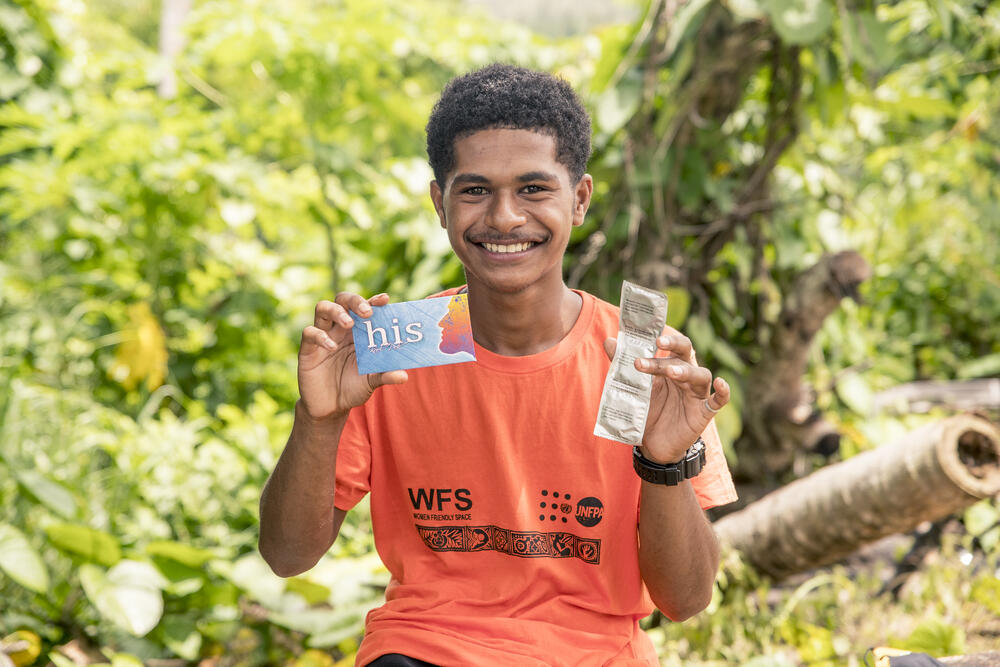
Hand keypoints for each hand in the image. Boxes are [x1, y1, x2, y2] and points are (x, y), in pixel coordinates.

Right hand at [298, 292, 407, 419]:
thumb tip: (404, 376)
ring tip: (349, 323)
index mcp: (358, 332)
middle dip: (354, 300)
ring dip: (336, 311)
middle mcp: (340, 329)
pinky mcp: (308, 349)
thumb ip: (385, 375)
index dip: (374, 301)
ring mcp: (323, 336)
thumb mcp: (372, 382)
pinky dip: (320, 336)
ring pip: (322, 308)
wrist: (331, 408)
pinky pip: (309, 333)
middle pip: (342, 300)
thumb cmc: (353, 388)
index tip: (385, 300)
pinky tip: (332, 347)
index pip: (364, 308)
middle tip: (367, 312)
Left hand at [603, 326, 728, 462]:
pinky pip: (718, 400)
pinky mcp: (703, 412)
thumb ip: (622, 365)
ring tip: (671, 372)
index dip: (665, 335)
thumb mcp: (633, 388)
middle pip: (685, 353)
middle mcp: (685, 375)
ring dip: (686, 371)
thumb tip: (608, 341)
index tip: (651, 330)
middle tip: (658, 342)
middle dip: (673, 346)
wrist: (652, 445)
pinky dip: (723, 392)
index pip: (672, 344)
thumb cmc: (646, 411)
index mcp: (670, 365)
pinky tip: (720, 383)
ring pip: (699, 374)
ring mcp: (696, 393)